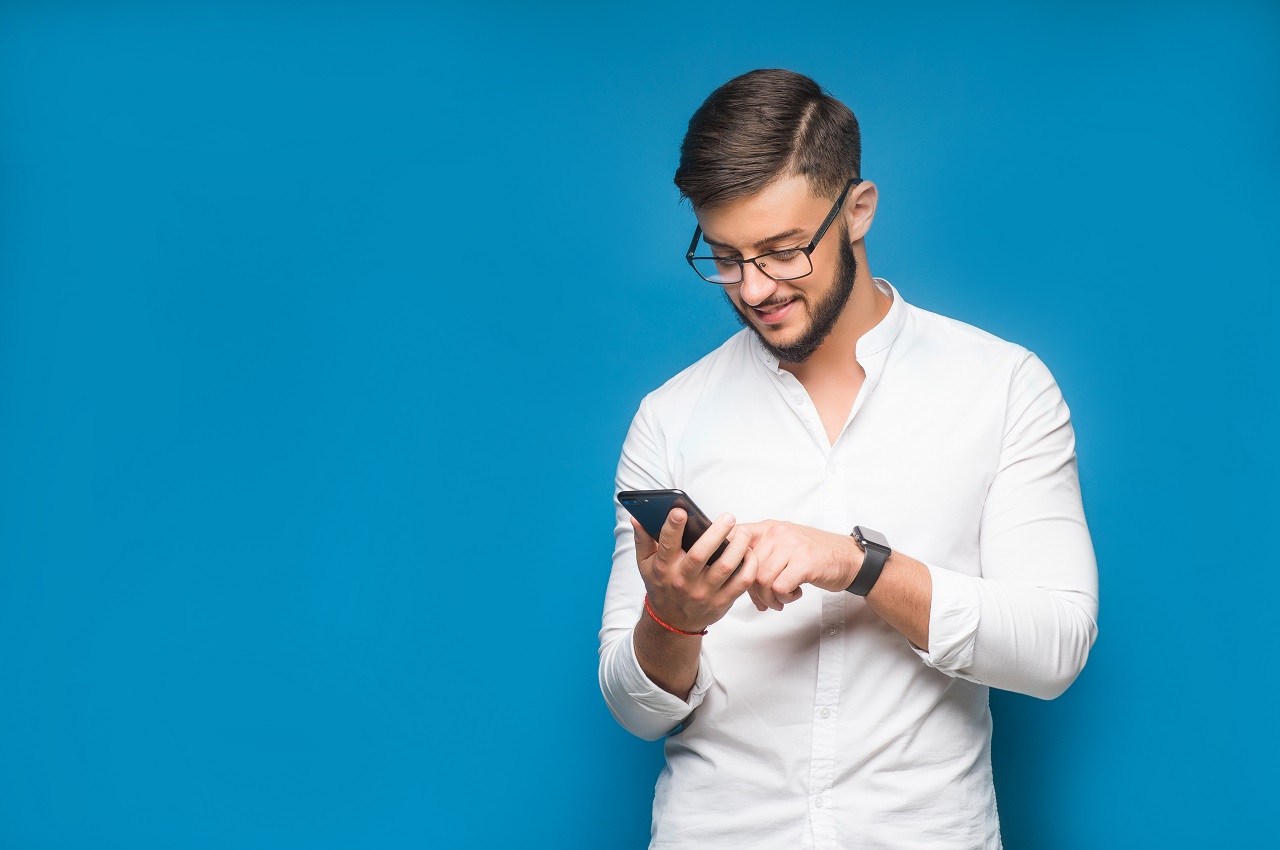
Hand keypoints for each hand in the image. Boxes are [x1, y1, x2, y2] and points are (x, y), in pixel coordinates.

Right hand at [632, 509, 758, 632]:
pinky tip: (750, 552)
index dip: (672, 527)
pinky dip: (750, 566)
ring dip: (738, 547)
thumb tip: (636, 516)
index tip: (680, 510)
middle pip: (701, 555)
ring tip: (743, 532)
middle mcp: (683, 581)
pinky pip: (742, 583)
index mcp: (663, 568)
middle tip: (728, 517)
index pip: (666, 545)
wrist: (673, 622)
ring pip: (725, 567)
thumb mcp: (645, 564)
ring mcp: (704, 593)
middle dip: (716, 533)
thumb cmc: (661, 585)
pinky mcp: (722, 602)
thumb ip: (642, 539)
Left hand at [738, 520, 863, 610]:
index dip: (728, 557)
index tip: (734, 575)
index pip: (736, 536)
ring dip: (769, 598)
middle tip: (763, 600)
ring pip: (762, 580)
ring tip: (780, 600)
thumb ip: (762, 555)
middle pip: (748, 567)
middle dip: (753, 591)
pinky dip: (784, 598)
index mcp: (770, 528)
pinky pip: (779, 587)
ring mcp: (791, 547)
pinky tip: (793, 594)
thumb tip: (736, 577)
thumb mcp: (785, 545)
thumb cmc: (816, 555)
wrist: (849, 558)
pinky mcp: (804, 563)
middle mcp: (778, 534)